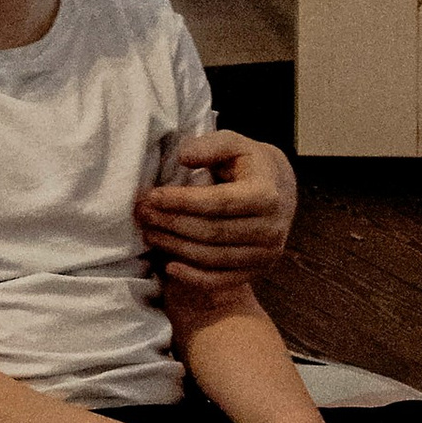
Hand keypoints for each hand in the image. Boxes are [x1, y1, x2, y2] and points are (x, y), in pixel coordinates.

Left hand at [137, 131, 296, 275]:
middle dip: (172, 223)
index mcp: (266, 194)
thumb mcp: (233, 142)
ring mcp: (266, 253)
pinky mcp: (258, 270)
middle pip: (212, 232)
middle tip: (142, 214)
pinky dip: (195, 277)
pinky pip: (223, 280)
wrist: (279, 188)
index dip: (182, 201)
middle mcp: (271, 228)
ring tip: (149, 233)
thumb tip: (184, 156)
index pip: (218, 202)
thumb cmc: (247, 161)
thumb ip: (210, 145)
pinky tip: (169, 267)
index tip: (152, 196)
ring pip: (213, 257)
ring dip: (176, 247)